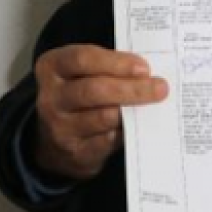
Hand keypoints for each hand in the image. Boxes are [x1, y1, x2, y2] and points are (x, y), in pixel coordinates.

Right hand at [33, 44, 168, 179]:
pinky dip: (126, 131)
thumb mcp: (83, 72)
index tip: (144, 68)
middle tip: (160, 88)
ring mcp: (60, 127)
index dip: (116, 62)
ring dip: (133, 110)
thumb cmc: (80, 93)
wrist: (56, 140)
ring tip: (153, 104)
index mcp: (52, 67)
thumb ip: (108, 66)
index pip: (82, 59)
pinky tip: (138, 124)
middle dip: (132, 88)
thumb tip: (147, 71)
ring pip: (104, 117)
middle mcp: (51, 97)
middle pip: (94, 90)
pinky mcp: (75, 152)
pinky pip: (108, 140)